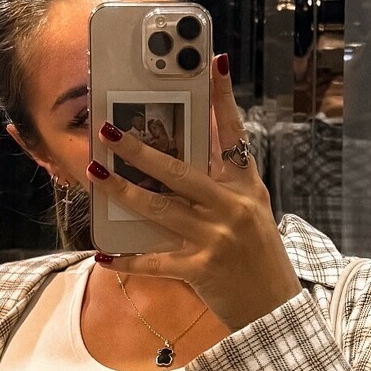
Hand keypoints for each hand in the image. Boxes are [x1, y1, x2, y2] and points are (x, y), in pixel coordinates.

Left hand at [87, 54, 300, 334]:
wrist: (275, 309)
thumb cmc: (258, 256)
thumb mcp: (252, 210)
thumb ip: (224, 182)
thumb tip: (182, 156)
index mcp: (246, 187)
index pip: (233, 134)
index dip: (222, 97)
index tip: (212, 62)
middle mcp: (231, 208)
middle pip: (179, 171)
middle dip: (141, 150)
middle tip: (109, 131)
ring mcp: (215, 239)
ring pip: (159, 209)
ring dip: (123, 191)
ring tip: (95, 173)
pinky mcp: (200, 270)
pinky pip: (155, 262)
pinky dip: (128, 260)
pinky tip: (103, 253)